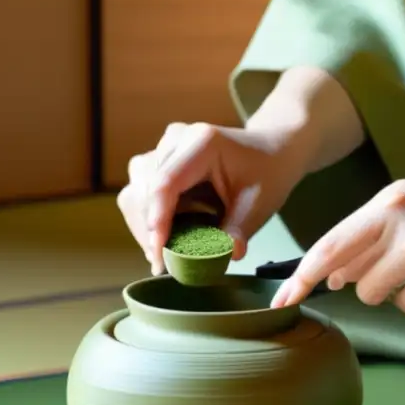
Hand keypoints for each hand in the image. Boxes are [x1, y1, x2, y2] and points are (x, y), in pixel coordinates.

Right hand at [117, 122, 305, 274]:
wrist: (269, 153)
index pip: (166, 183)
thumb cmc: (266, 175)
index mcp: (202, 143)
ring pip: (135, 191)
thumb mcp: (259, 204)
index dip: (158, 220)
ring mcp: (163, 149)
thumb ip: (240, 229)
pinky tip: (161, 241)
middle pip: (144, 188)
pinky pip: (139, 192)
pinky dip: (146, 220)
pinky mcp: (158, 161)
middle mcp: (175, 140)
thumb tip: (230, 254)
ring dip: (143, 226)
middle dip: (148, 230)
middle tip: (161, 265)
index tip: (159, 254)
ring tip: (160, 256)